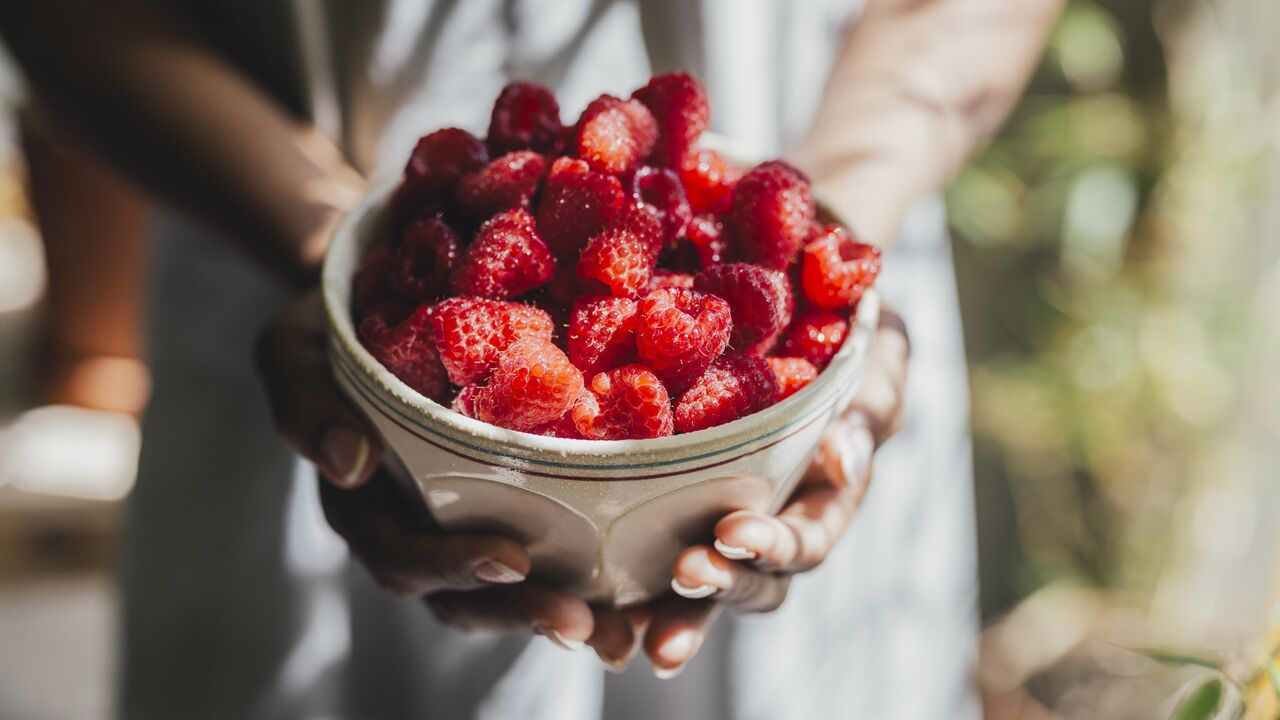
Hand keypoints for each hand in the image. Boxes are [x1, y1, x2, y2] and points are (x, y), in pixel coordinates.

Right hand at [255, 291, 603, 648]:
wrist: (382, 300)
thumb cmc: (333, 327)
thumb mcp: (296, 350)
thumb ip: (308, 404)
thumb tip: (349, 463)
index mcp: (365, 508)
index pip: (404, 557)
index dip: (454, 567)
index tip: (513, 559)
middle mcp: (416, 529)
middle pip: (464, 596)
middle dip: (523, 611)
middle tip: (583, 622)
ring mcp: (464, 523)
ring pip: (511, 592)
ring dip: (563, 614)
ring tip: (622, 632)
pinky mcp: (513, 504)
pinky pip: (550, 553)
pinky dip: (592, 578)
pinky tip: (642, 590)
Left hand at [639, 307, 910, 676]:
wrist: (792, 308)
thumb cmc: (844, 329)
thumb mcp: (875, 353)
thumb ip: (872, 402)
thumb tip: (843, 454)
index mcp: (824, 499)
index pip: (804, 541)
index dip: (773, 545)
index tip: (733, 530)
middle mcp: (771, 526)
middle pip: (750, 581)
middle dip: (719, 585)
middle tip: (684, 572)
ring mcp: (717, 524)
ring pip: (697, 589)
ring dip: (671, 613)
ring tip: (631, 631)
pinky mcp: (665, 509)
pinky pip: (644, 561)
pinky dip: (622, 592)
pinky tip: (584, 609)